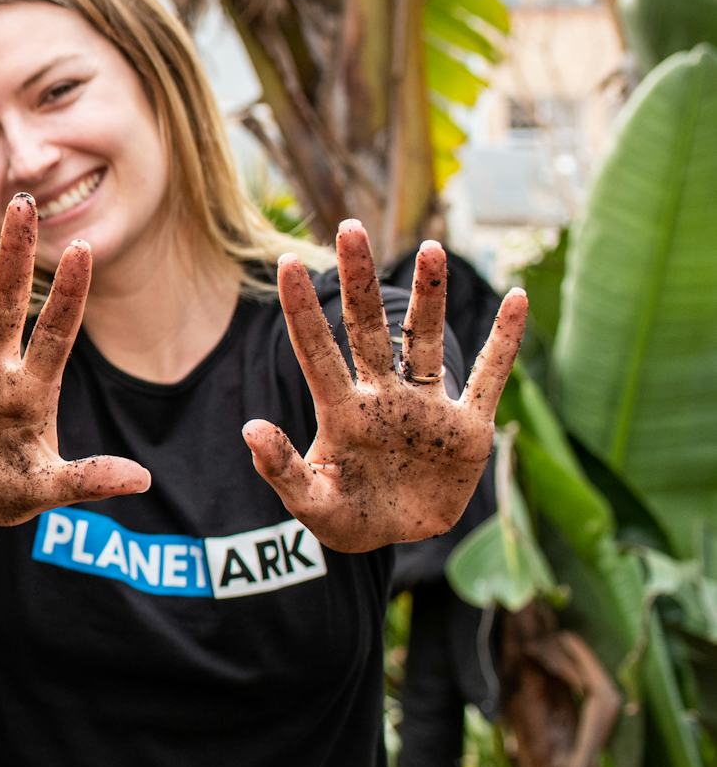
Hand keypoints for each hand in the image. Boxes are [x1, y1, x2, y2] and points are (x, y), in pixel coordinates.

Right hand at [0, 195, 151, 526]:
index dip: (68, 293)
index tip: (82, 247)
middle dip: (15, 256)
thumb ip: (86, 480)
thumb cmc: (1, 490)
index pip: (56, 332)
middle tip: (22, 203)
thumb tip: (143, 479)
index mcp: (32, 390)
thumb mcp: (44, 489)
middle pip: (6, 303)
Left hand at [244, 224, 524, 551]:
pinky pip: (489, 378)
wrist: (401, 540)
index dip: (302, 308)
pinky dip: (505, 342)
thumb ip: (282, 470)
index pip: (316, 349)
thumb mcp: (311, 503)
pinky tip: (517, 298)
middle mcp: (383, 397)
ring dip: (430, 296)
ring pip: (425, 341)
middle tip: (349, 226)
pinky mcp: (467, 428)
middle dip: (359, 281)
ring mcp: (426, 408)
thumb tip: (250, 428)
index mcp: (342, 412)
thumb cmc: (348, 517)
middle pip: (368, 328)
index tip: (285, 260)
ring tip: (430, 247)